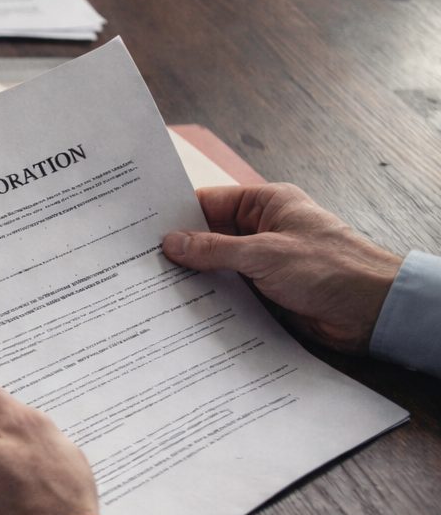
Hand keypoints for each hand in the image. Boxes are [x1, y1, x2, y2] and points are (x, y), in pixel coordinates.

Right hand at [162, 184, 401, 354]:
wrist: (373, 311)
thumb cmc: (332, 268)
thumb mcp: (265, 253)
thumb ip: (215, 249)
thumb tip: (172, 243)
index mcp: (267, 204)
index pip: (210, 203)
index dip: (177, 215)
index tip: (143, 229)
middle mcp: (263, 230)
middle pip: (209, 236)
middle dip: (181, 249)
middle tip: (140, 262)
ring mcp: (264, 262)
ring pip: (217, 266)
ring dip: (194, 277)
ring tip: (154, 287)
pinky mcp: (266, 292)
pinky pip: (229, 291)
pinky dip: (210, 298)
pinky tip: (184, 307)